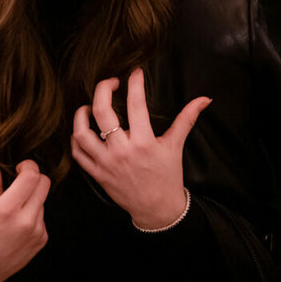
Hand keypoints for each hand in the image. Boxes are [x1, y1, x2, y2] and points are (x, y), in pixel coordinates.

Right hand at [0, 156, 49, 281]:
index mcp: (8, 209)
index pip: (32, 176)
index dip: (28, 166)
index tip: (20, 168)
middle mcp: (26, 220)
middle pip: (45, 183)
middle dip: (34, 178)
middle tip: (20, 182)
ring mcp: (37, 230)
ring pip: (44, 199)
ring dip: (33, 197)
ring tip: (15, 208)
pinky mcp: (42, 239)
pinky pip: (43, 216)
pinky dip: (34, 214)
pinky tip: (19, 223)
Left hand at [70, 67, 211, 228]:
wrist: (157, 209)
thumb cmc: (167, 175)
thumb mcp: (175, 145)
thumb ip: (187, 118)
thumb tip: (204, 99)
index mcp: (144, 142)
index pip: (136, 103)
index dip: (135, 83)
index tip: (135, 73)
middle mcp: (122, 151)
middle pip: (102, 111)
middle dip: (103, 89)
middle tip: (110, 82)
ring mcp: (106, 163)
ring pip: (82, 133)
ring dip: (81, 115)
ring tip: (89, 107)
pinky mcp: (97, 174)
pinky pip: (78, 154)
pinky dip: (76, 139)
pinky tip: (83, 129)